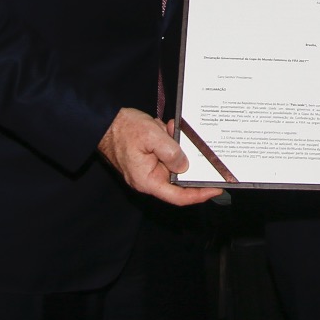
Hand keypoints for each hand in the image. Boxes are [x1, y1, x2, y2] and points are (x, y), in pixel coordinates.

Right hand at [97, 108, 221, 205]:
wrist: (104, 122)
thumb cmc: (123, 129)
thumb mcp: (151, 136)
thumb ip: (170, 152)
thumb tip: (184, 166)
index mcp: (148, 181)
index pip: (178, 196)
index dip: (199, 194)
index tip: (216, 189)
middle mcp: (149, 179)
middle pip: (178, 180)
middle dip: (189, 161)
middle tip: (200, 149)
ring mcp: (149, 170)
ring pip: (173, 163)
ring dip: (177, 147)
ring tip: (171, 130)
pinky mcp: (149, 159)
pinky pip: (165, 154)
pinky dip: (169, 141)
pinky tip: (166, 128)